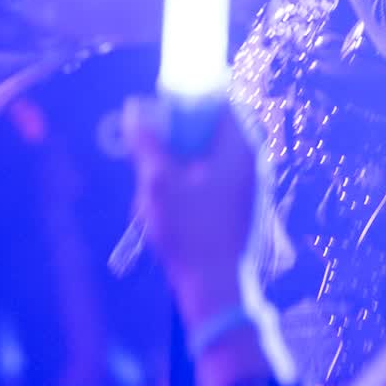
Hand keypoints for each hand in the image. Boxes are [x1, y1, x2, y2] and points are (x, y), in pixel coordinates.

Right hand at [123, 96, 257, 329]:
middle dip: (177, 141)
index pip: (220, 101)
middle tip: (152, 157)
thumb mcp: (159, 183)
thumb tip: (134, 110)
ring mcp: (248, 185)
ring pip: (206, 159)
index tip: (161, 107)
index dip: (189, 98)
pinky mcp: (240, 207)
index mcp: (240, 147)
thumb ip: (148, 144)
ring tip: (154, 192)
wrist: (216, 287)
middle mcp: (251, 161)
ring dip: (178, 168)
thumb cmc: (190, 230)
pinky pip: (210, 182)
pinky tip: (166, 211)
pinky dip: (187, 188)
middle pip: (210, 131)